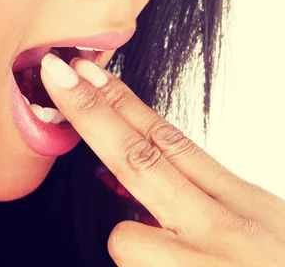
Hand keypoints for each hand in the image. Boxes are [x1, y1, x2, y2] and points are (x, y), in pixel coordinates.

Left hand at [40, 53, 284, 265]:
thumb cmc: (278, 263)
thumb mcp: (249, 227)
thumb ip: (191, 201)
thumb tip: (117, 179)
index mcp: (239, 202)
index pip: (169, 141)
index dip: (123, 103)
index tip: (89, 71)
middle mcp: (227, 228)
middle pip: (143, 160)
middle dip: (94, 115)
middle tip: (57, 74)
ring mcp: (214, 266)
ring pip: (130, 241)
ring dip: (132, 245)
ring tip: (173, 260)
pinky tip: (173, 266)